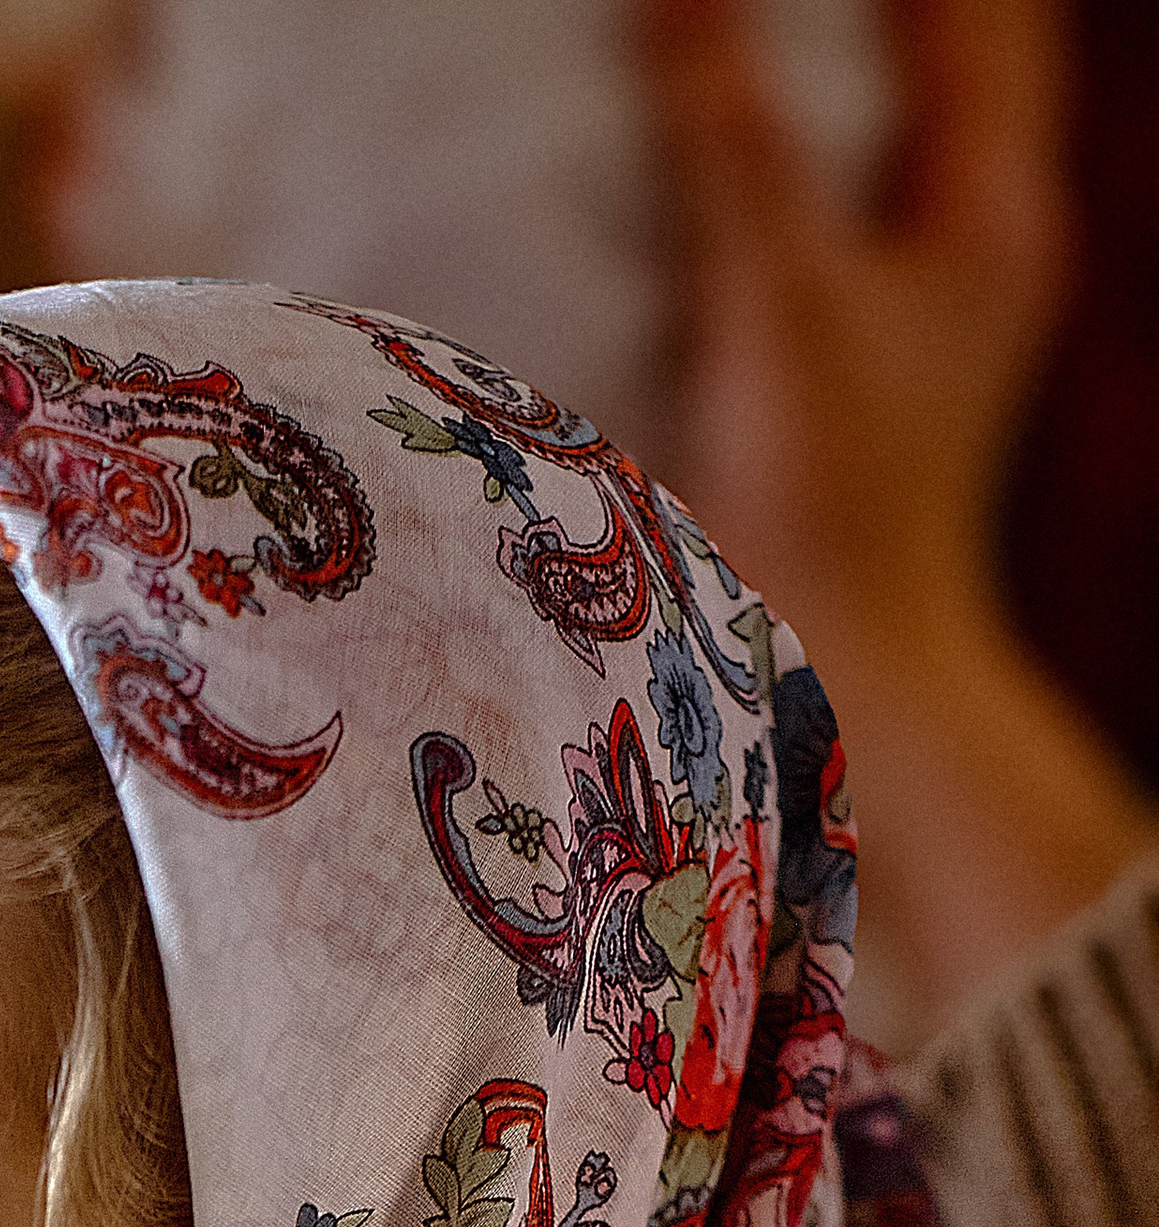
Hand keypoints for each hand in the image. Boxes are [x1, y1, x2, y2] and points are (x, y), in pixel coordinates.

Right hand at [639, 0, 1155, 1040]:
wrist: (837, 680)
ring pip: (891, 140)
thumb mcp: (778, 294)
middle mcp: (980, 248)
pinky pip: (831, 220)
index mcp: (995, 210)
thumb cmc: (826, 502)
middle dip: (866, 14)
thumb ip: (730, 137)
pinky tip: (712, 157)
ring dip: (824, 79)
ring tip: (736, 31)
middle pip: (948, 65)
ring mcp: (923, 313)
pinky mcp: (858, 370)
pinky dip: (785, 168)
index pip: (970, 18)